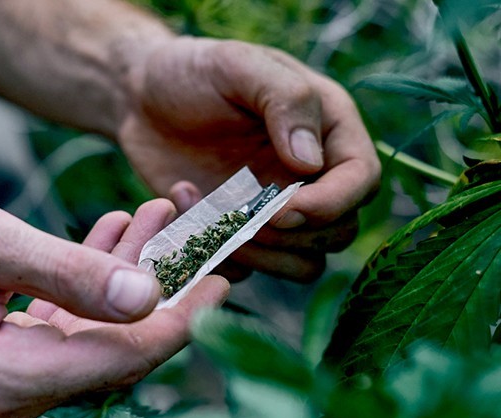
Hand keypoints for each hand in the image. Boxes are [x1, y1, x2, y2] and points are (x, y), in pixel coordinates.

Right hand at [0, 194, 228, 417]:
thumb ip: (65, 272)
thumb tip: (147, 299)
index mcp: (0, 378)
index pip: (121, 357)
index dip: (181, 318)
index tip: (223, 276)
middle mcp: (5, 405)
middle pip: (112, 351)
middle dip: (155, 287)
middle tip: (186, 228)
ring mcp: (1, 399)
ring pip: (92, 340)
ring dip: (122, 282)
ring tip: (150, 218)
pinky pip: (62, 337)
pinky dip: (87, 294)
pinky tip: (107, 243)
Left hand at [118, 37, 380, 280]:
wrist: (140, 98)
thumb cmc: (193, 72)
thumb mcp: (238, 65)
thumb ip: (285, 101)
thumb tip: (312, 163)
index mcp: (327, 129)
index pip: (360, 180)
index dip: (331, 204)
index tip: (285, 209)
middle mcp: (311, 176)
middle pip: (337, 232)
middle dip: (291, 235)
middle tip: (238, 213)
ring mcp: (276, 209)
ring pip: (300, 263)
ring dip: (257, 252)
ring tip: (205, 210)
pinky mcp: (239, 232)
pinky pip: (248, 268)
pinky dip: (217, 254)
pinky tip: (183, 204)